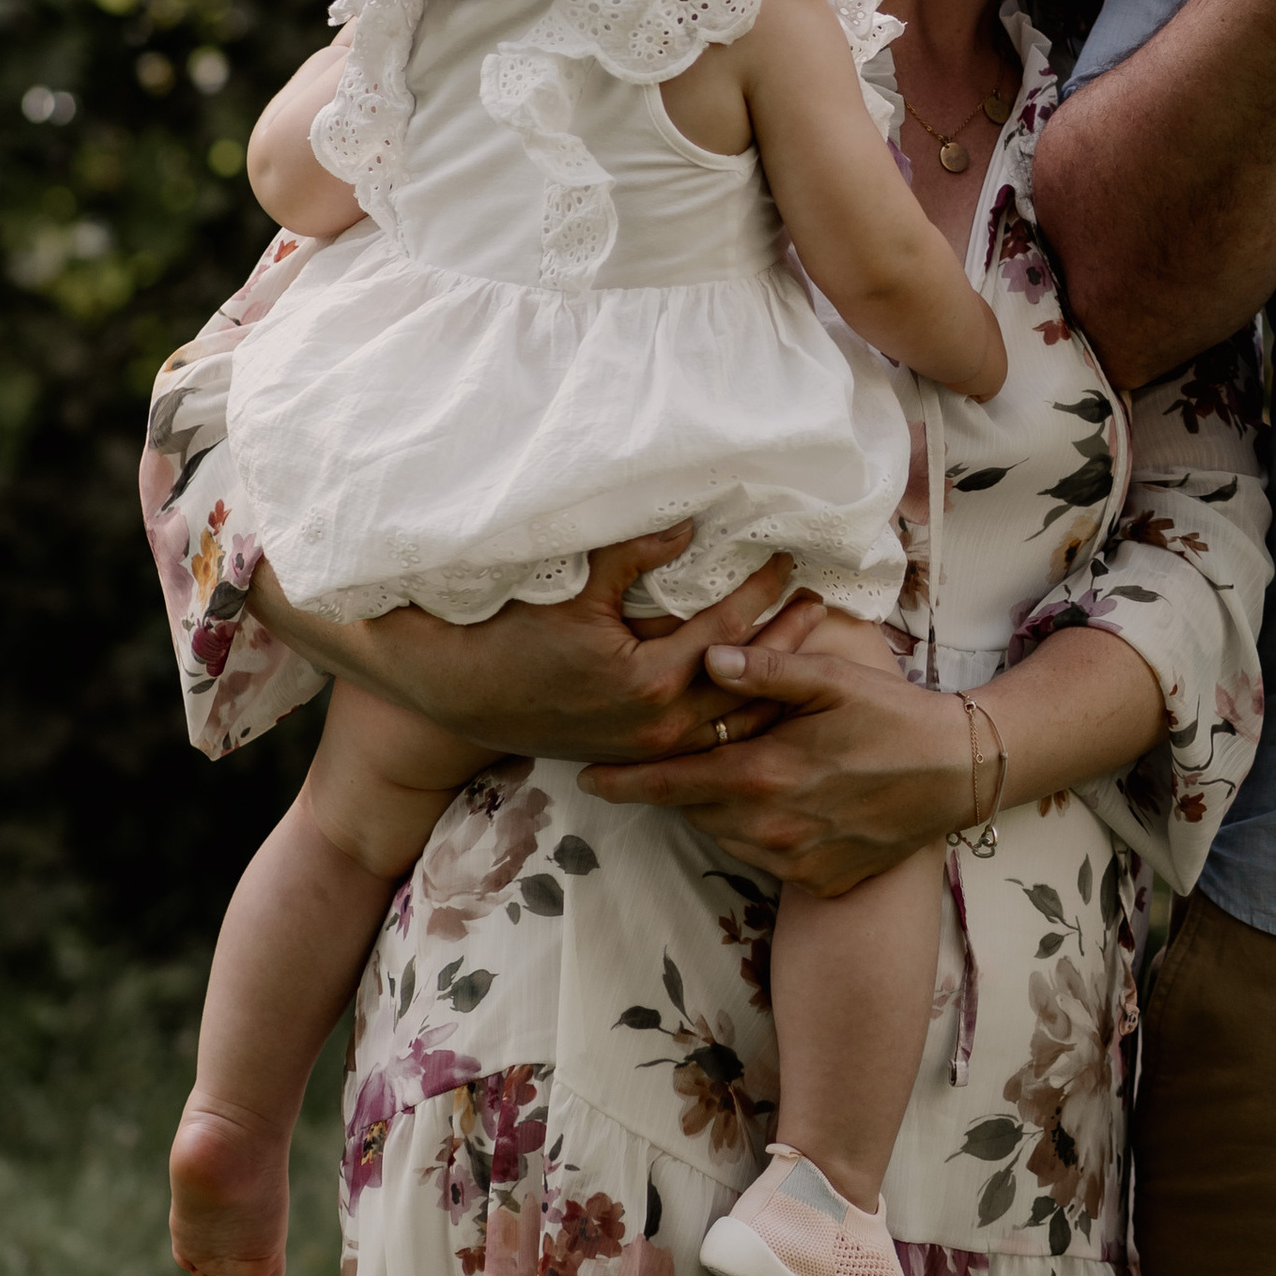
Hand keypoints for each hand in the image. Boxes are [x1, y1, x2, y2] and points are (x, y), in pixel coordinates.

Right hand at [252, 528, 811, 760]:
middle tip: (823, 605)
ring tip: (806, 646)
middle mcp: (653, 725)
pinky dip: (735, 712)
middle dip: (787, 647)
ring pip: (728, 720)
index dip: (762, 592)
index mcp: (646, 684)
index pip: (728, 633)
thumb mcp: (573, 587)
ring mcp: (643, 746)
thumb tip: (689, 522)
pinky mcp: (629, 753)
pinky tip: (755, 690)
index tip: (792, 557)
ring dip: (770, 684)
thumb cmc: (509, 632)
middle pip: (743, 686)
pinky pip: (700, 736)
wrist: (451, 690)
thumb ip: (634, 554)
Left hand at [581, 641, 974, 893]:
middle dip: (681, 785)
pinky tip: (787, 801)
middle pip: (696, 811)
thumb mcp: (833, 679)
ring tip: (742, 772)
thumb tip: (705, 658)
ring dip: (721, 808)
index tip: (586, 778)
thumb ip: (766, 671)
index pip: (673, 783)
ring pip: (728, 836)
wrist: (958, 773)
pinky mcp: (819, 879)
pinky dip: (761, 832)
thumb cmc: (894, 714)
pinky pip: (766, 857)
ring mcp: (795, 860)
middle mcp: (771, 827)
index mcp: (765, 774)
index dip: (626, 781)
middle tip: (681, 755)